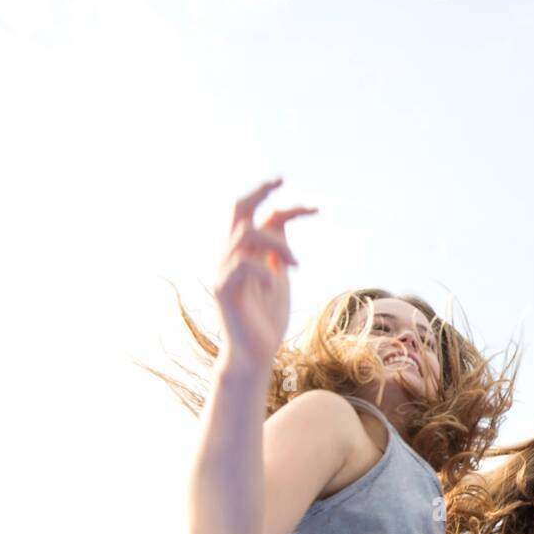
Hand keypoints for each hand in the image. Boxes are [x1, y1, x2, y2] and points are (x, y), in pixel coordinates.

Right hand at [213, 178, 317, 372]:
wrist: (255, 354)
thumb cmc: (267, 318)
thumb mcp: (279, 276)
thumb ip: (278, 250)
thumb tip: (283, 220)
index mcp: (244, 252)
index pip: (254, 213)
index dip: (275, 200)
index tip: (310, 204)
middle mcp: (230, 256)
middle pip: (237, 209)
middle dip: (258, 191)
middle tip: (281, 179)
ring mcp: (224, 272)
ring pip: (245, 234)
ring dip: (277, 244)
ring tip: (296, 265)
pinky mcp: (223, 291)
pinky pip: (242, 266)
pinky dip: (264, 271)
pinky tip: (276, 285)